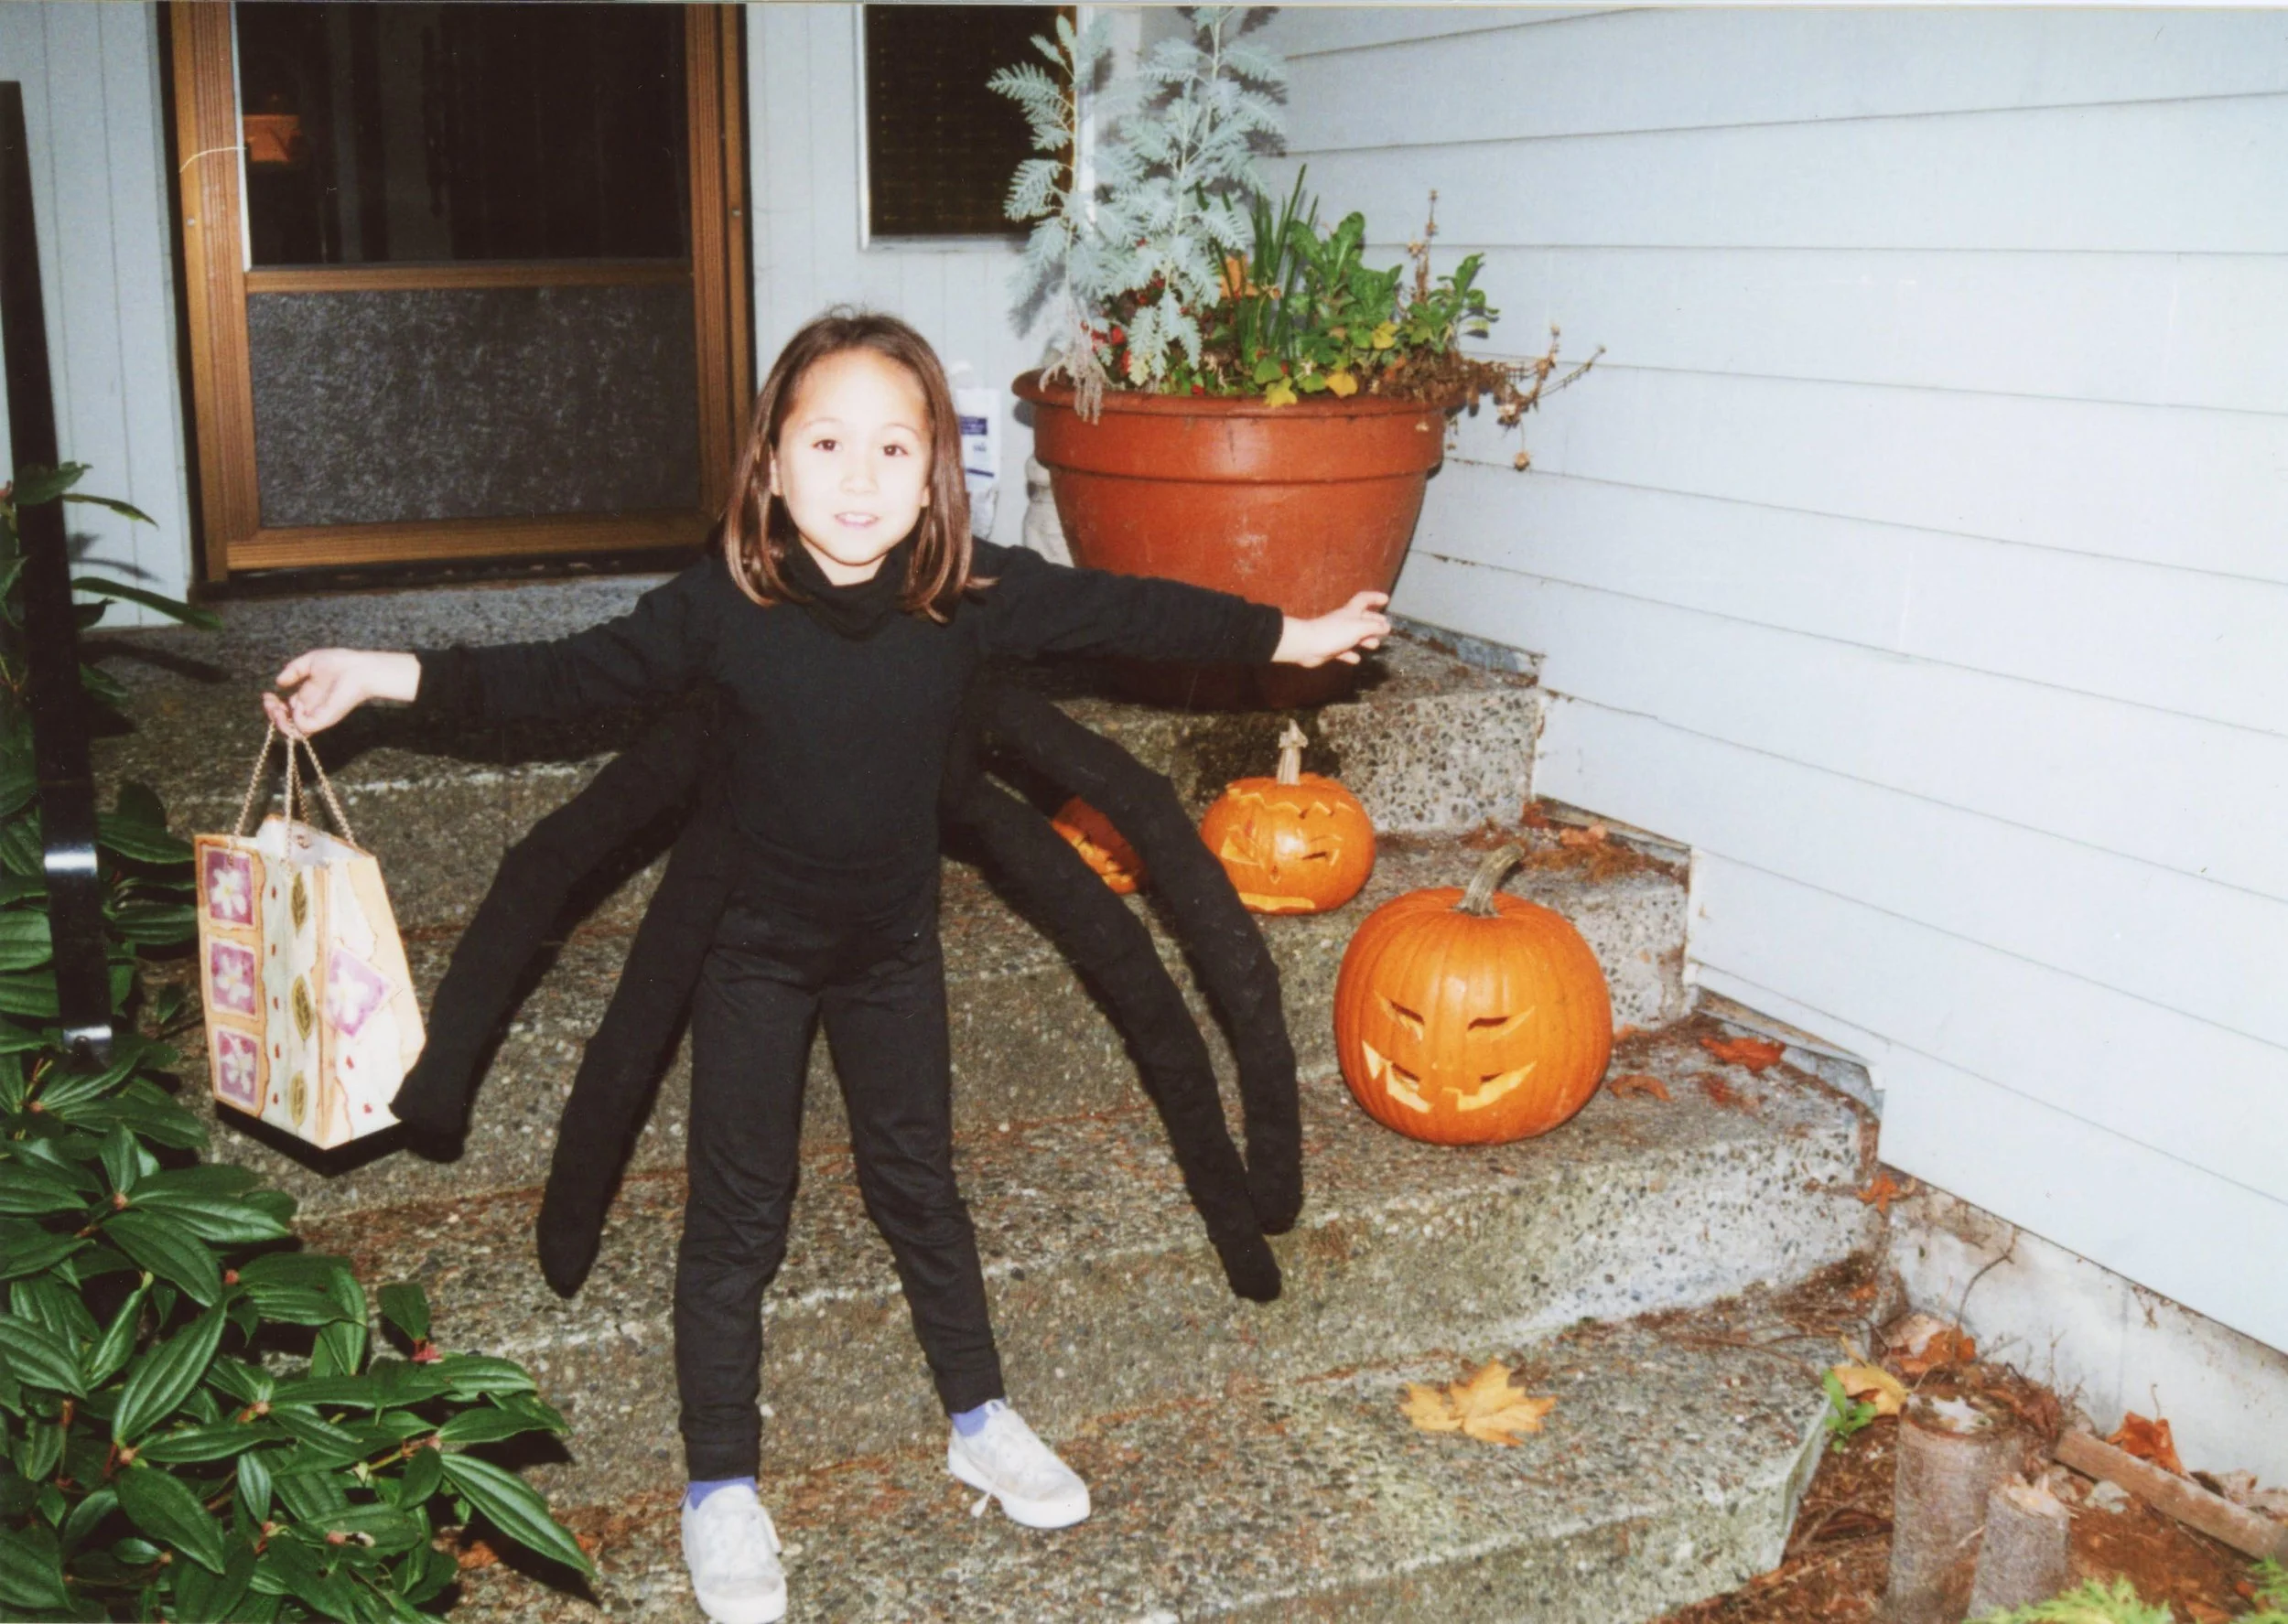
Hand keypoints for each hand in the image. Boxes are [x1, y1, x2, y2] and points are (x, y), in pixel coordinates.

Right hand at [265, 649, 419, 735]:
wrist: (358, 668)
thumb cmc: (340, 663)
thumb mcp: (310, 662)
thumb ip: (293, 671)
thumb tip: (278, 683)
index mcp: (308, 698)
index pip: (286, 710)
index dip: (273, 705)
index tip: (268, 695)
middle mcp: (311, 709)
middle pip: (285, 723)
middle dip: (272, 714)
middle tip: (270, 702)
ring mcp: (317, 716)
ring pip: (291, 731)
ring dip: (278, 720)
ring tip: (276, 706)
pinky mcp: (324, 720)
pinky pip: (303, 729)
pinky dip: (294, 719)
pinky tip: (297, 705)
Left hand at [1272, 591, 1391, 667]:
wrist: (1306, 645)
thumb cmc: (1333, 633)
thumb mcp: (1358, 627)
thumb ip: (1373, 627)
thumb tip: (1386, 626)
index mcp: (1351, 612)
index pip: (1364, 599)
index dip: (1375, 598)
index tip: (1385, 599)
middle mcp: (1345, 621)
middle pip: (1362, 618)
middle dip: (1374, 622)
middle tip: (1385, 627)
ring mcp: (1337, 635)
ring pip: (1355, 636)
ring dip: (1366, 639)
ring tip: (1374, 644)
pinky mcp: (1331, 648)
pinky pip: (1344, 651)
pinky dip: (1351, 654)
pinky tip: (1356, 659)